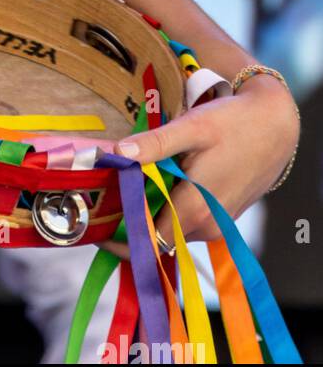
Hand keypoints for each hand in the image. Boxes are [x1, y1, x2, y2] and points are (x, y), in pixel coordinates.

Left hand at [95, 78, 298, 260]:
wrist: (274, 127)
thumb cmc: (233, 124)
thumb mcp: (191, 127)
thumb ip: (155, 144)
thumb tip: (117, 153)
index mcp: (195, 209)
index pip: (148, 241)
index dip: (118, 239)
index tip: (92, 226)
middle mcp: (206, 226)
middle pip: (155, 238)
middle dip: (126, 225)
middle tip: (97, 202)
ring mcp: (215, 225)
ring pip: (169, 231)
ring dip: (145, 216)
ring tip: (117, 191)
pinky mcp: (219, 219)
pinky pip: (183, 224)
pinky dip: (163, 211)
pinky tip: (148, 188)